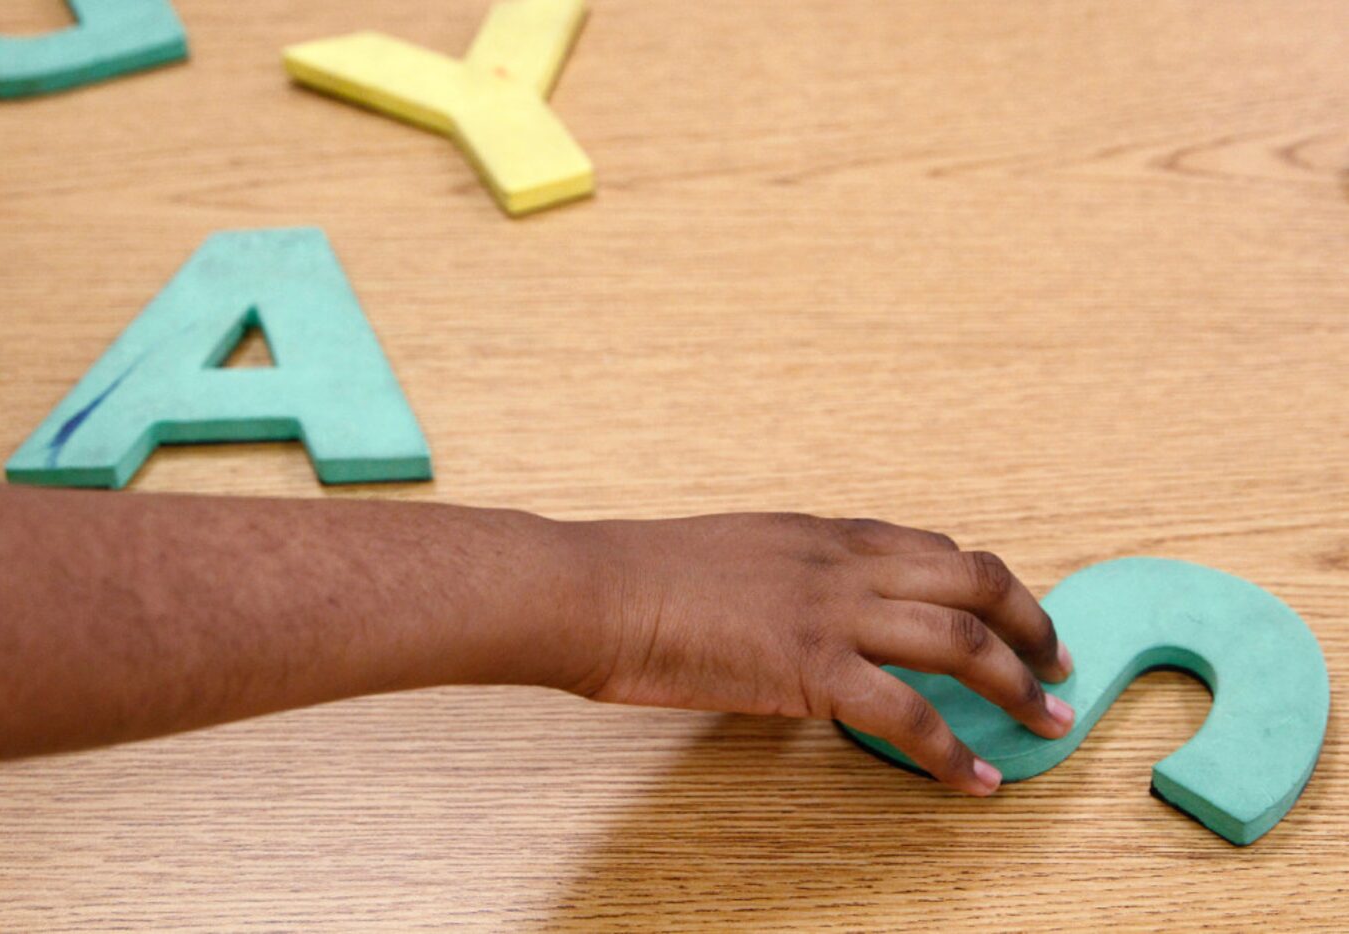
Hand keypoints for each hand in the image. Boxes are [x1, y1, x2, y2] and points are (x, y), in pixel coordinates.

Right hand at [576, 513, 1074, 795]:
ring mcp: (833, 612)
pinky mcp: (811, 668)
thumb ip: (789, 573)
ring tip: (1047, 722)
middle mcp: (844, 561)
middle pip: (975, 581)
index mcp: (824, 532)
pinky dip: (951, 752)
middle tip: (1058, 662)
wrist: (597, 589)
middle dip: (1032, 623)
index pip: (935, 549)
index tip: (1014, 610)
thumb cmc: (645, 575)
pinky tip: (974, 780)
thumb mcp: (736, 550)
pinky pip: (908, 715)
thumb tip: (806, 608)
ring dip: (1017, 686)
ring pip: (963, 642)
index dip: (989, 582)